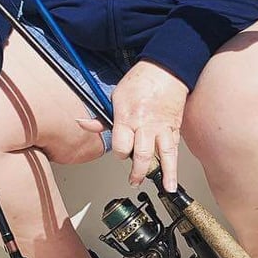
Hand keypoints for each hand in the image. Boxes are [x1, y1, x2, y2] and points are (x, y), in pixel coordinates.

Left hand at [81, 61, 187, 190]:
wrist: (167, 69)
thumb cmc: (141, 81)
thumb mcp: (116, 96)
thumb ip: (102, 118)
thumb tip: (82, 124)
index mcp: (128, 117)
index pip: (122, 145)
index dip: (119, 152)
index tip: (121, 151)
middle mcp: (146, 124)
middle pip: (142, 154)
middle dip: (138, 171)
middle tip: (135, 180)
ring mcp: (163, 127)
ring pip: (165, 154)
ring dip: (165, 173)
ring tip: (166, 187)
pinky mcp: (175, 127)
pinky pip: (175, 147)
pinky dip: (174, 163)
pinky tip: (174, 176)